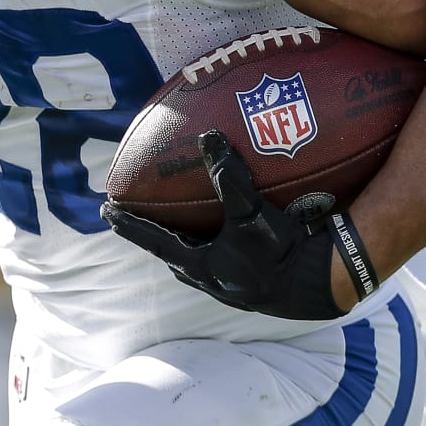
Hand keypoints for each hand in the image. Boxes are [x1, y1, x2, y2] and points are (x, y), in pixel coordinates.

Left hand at [103, 130, 346, 320]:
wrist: (320, 286)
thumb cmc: (281, 252)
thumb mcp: (251, 213)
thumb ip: (230, 177)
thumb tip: (209, 138)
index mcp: (201, 266)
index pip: (154, 240)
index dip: (129, 224)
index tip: (105, 210)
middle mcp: (211, 280)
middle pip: (173, 254)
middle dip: (157, 235)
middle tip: (140, 216)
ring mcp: (232, 287)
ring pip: (197, 262)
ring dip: (186, 242)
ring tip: (181, 223)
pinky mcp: (253, 285)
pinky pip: (223, 262)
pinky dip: (216, 245)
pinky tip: (229, 235)